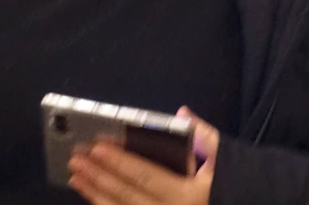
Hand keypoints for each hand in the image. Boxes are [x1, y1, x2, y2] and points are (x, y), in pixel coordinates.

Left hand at [69, 107, 217, 204]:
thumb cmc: (232, 185)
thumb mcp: (225, 159)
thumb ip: (204, 136)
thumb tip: (181, 113)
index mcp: (188, 195)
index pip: (146, 176)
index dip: (119, 162)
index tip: (96, 147)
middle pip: (126, 196)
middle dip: (98, 176)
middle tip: (76, 159)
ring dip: (95, 194)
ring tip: (76, 176)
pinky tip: (92, 196)